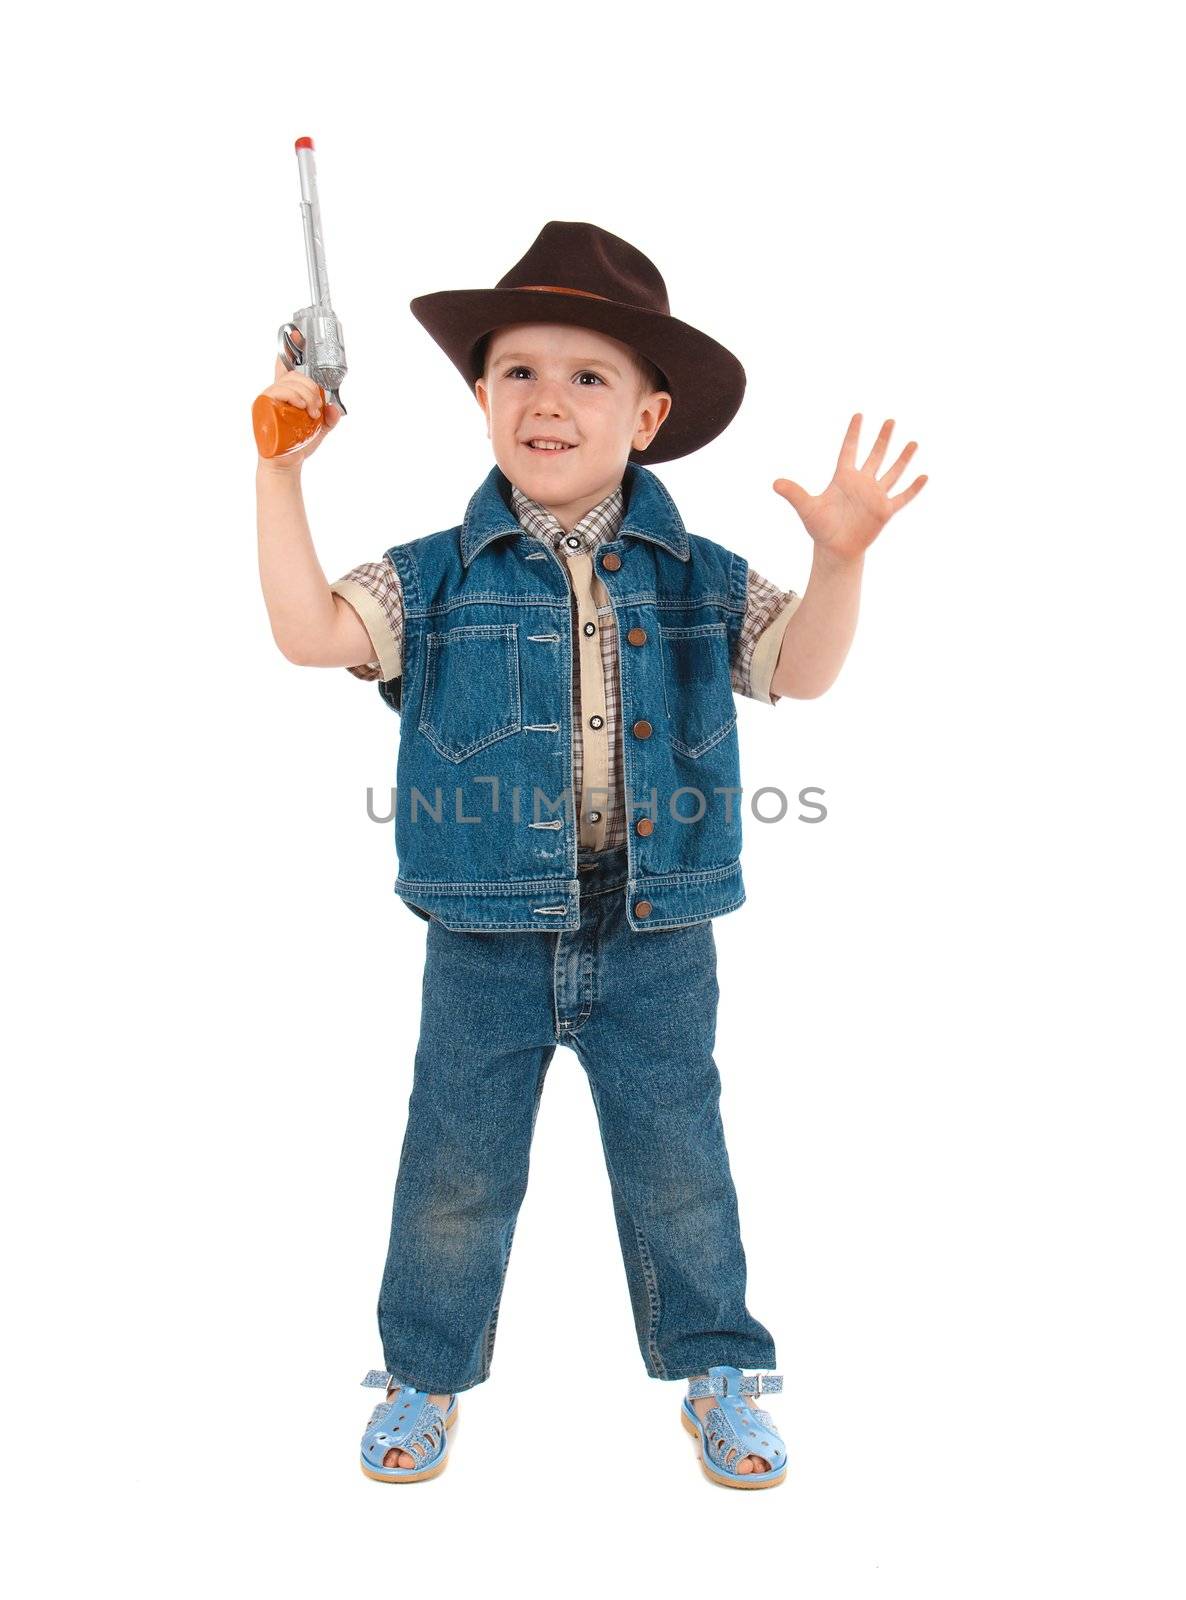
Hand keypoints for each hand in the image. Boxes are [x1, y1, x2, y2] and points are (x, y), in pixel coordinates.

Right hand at [256, 353, 342, 473]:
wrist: (286, 464)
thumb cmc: (298, 443)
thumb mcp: (321, 429)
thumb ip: (330, 416)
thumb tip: (334, 407)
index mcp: (288, 392)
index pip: (287, 365)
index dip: (292, 347)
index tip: (298, 332)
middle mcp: (276, 391)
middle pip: (294, 374)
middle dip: (311, 388)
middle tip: (317, 408)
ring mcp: (267, 398)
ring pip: (288, 382)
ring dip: (305, 395)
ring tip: (310, 412)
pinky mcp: (262, 406)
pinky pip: (276, 392)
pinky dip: (291, 397)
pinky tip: (300, 407)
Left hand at [772, 414, 926, 561]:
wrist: (835, 549)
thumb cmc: (821, 528)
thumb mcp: (807, 508)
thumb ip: (794, 493)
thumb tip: (774, 483)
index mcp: (843, 478)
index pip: (850, 450)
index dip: (854, 433)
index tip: (859, 415)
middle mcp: (862, 483)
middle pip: (875, 456)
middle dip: (883, 439)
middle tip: (891, 420)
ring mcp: (875, 496)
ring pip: (892, 472)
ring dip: (902, 459)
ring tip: (913, 443)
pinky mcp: (885, 511)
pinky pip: (902, 497)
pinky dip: (913, 488)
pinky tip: (924, 476)